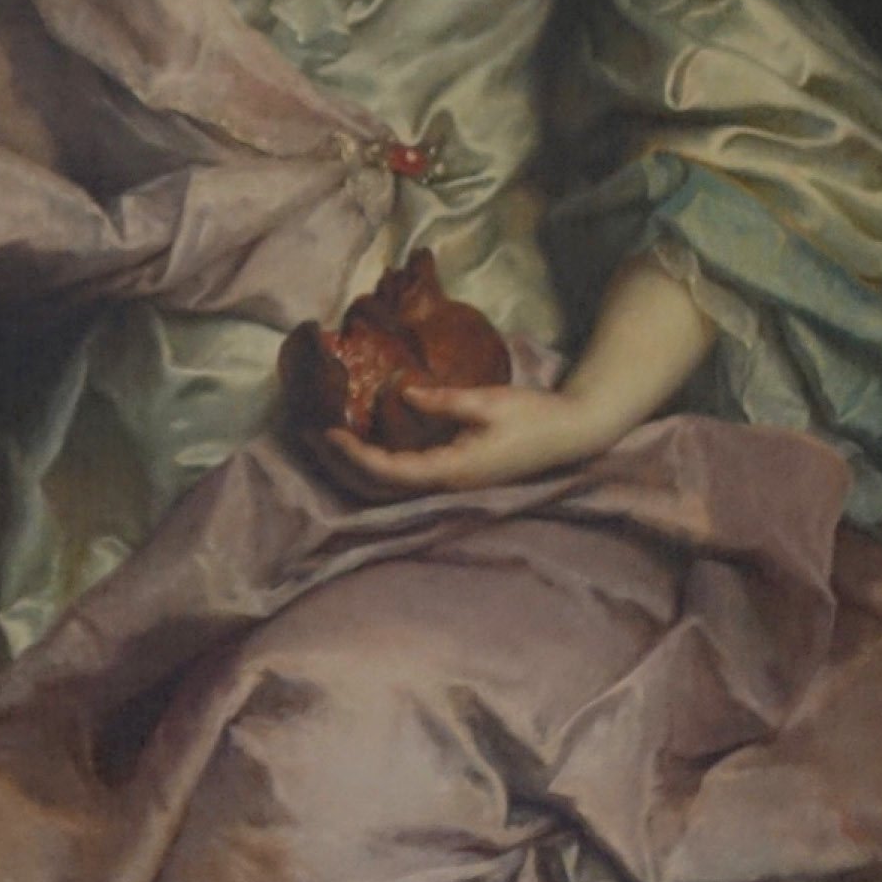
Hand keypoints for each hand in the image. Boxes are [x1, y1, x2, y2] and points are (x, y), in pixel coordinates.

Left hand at [318, 385, 621, 500]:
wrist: (572, 433)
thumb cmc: (534, 416)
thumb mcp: (488, 401)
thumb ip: (445, 401)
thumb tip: (404, 395)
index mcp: (453, 469)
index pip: (390, 470)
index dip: (354, 454)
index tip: (327, 432)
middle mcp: (447, 484)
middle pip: (381, 486)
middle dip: (343, 465)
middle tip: (309, 436)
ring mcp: (451, 483)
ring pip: (391, 485)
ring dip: (356, 467)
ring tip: (325, 441)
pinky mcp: (454, 474)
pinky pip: (405, 476)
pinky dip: (377, 464)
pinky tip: (361, 444)